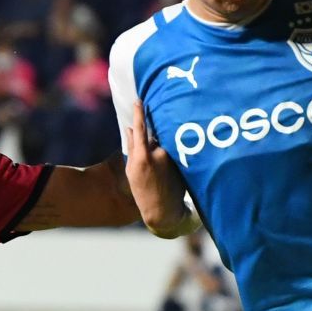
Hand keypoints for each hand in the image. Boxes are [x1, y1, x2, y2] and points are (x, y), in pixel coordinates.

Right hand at [122, 103, 192, 236]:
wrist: (163, 210)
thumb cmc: (143, 191)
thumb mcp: (131, 170)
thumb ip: (131, 147)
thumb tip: (129, 128)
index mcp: (142, 157)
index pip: (140, 129)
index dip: (139, 113)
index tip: (139, 100)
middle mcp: (159, 154)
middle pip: (154, 135)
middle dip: (151, 139)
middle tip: (151, 152)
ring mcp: (172, 158)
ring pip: (165, 144)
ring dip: (161, 150)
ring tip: (159, 170)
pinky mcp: (182, 163)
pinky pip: (174, 152)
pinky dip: (170, 157)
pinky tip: (167, 173)